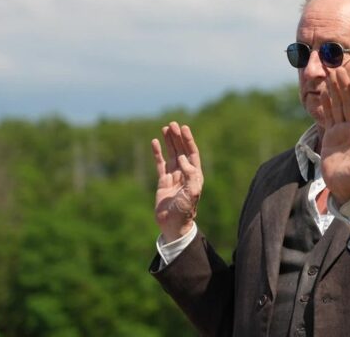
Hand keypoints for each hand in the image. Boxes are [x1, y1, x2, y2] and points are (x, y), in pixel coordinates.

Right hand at [151, 122, 203, 241]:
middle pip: (181, 150)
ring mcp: (174, 177)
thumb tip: (183, 159)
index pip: (192, 153)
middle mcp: (185, 173)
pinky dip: (157, 153)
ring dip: (169, 142)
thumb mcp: (192, 193)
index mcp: (195, 175)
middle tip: (173, 124)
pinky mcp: (163, 181)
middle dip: (178, 137)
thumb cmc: (185, 210)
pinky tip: (154, 142)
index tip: (184, 128)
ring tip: (165, 128)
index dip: (188, 140)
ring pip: (171, 155)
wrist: (173, 225)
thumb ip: (190, 175)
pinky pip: (160, 164)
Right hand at [320, 68, 349, 204]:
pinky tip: (324, 92)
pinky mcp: (332, 136)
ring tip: (331, 72)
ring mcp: (343, 131)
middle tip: (338, 67)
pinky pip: (329, 116)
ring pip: (339, 105)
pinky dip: (326, 104)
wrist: (345, 190)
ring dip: (335, 90)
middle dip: (345, 85)